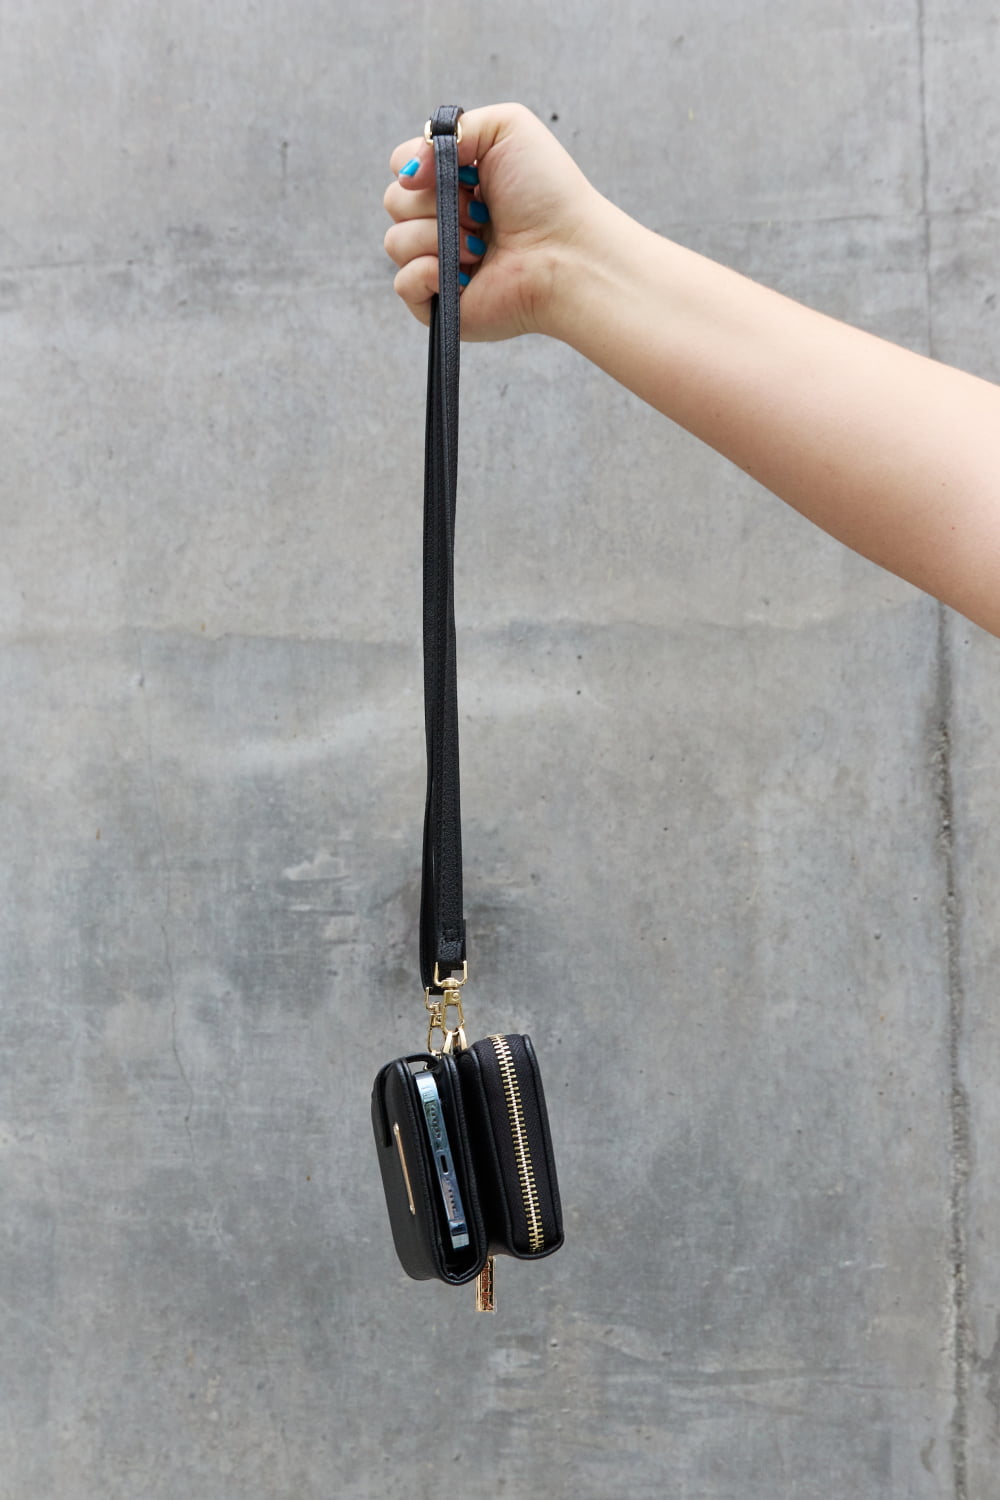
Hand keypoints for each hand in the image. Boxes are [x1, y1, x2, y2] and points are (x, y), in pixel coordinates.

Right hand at [383, 102, 601, 342]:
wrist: (567, 253)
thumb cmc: (548, 192)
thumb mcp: (505, 126)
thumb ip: (451, 128)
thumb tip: (407, 174)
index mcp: (455, 185)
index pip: (403, 168)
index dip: (423, 166)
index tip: (466, 173)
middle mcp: (443, 224)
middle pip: (394, 201)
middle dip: (436, 201)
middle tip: (481, 213)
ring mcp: (438, 265)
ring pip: (394, 241)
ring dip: (438, 237)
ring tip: (480, 246)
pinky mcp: (438, 304)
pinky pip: (402, 283)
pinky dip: (429, 272)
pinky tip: (466, 273)